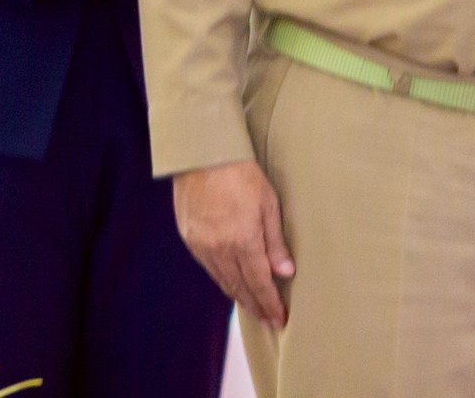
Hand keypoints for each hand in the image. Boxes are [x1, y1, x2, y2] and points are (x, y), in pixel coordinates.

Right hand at [173, 161, 293, 325]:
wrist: (202, 155)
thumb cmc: (241, 173)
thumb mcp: (268, 204)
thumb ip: (275, 242)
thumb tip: (284, 272)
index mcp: (242, 241)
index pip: (259, 283)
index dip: (270, 303)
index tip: (279, 318)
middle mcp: (220, 249)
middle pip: (240, 287)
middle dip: (256, 306)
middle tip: (268, 319)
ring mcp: (202, 246)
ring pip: (223, 281)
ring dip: (239, 296)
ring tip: (253, 307)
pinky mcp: (190, 239)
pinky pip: (209, 268)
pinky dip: (223, 280)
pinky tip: (232, 283)